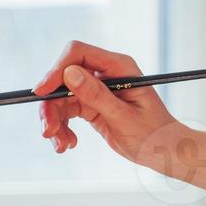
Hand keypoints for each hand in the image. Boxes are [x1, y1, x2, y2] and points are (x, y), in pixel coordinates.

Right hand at [33, 41, 183, 168]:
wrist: (163, 152)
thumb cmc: (154, 133)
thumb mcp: (124, 117)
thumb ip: (97, 95)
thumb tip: (70, 74)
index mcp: (119, 67)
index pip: (78, 54)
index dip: (57, 69)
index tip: (42, 92)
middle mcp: (106, 74)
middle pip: (63, 78)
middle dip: (52, 104)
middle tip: (48, 131)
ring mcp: (97, 89)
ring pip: (61, 97)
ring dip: (55, 121)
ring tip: (61, 145)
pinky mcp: (91, 106)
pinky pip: (66, 111)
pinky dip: (62, 128)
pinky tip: (68, 144)